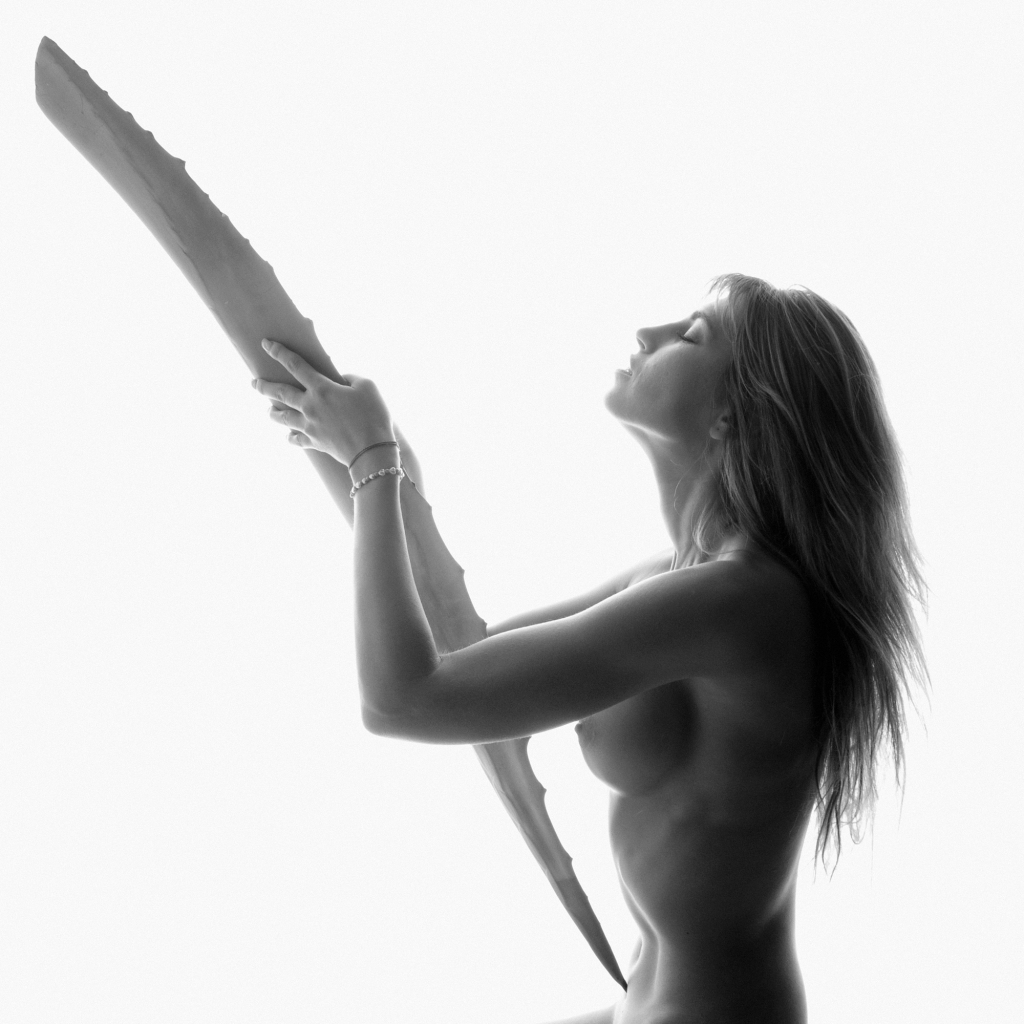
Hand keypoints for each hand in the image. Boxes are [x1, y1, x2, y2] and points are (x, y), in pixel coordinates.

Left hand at [253, 339, 394, 465]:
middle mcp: (310, 406)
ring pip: (283, 418)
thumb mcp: (368, 387)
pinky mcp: (315, 443)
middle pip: (280, 393)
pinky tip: (288, 436)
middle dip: (264, 386)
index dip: (279, 352)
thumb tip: (340, 380)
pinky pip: (297, 439)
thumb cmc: (373, 416)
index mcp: (322, 388)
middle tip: (253, 382)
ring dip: (273, 413)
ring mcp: (310, 426)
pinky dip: (291, 437)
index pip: (295, 365)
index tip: (265, 344)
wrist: (372, 452)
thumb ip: (350, 378)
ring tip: (268, 410)